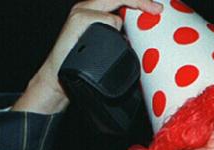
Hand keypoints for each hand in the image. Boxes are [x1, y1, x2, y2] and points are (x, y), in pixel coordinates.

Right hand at [14, 0, 162, 113]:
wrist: (57, 78)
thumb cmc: (80, 65)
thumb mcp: (102, 46)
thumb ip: (116, 37)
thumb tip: (139, 39)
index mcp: (92, 10)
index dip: (138, 1)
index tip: (156, 8)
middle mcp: (86, 6)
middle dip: (140, 1)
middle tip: (157, 9)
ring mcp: (82, 11)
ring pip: (114, 8)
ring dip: (129, 20)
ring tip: (140, 25)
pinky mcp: (79, 19)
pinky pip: (108, 19)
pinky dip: (115, 28)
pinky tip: (113, 38)